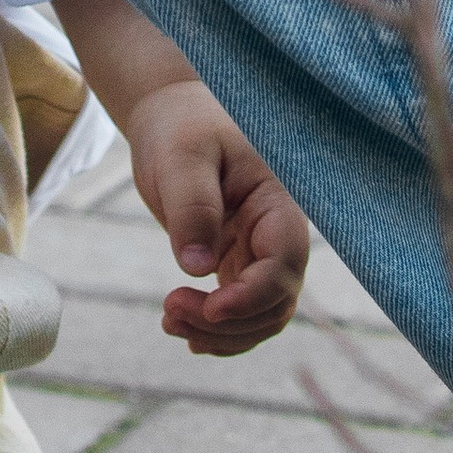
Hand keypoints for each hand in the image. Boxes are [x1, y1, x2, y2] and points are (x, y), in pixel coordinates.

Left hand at [121, 78, 309, 355]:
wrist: (173, 118)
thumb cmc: (182, 128)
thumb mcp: (182, 157)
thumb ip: (192, 206)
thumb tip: (197, 268)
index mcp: (276, 202)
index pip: (285, 263)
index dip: (253, 295)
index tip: (210, 307)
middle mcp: (275, 233)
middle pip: (276, 301)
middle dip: (229, 322)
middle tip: (169, 311)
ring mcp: (257, 251)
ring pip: (261, 315)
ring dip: (221, 333)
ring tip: (168, 321)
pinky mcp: (235, 262)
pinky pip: (240, 310)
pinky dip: (217, 329)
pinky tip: (184, 329)